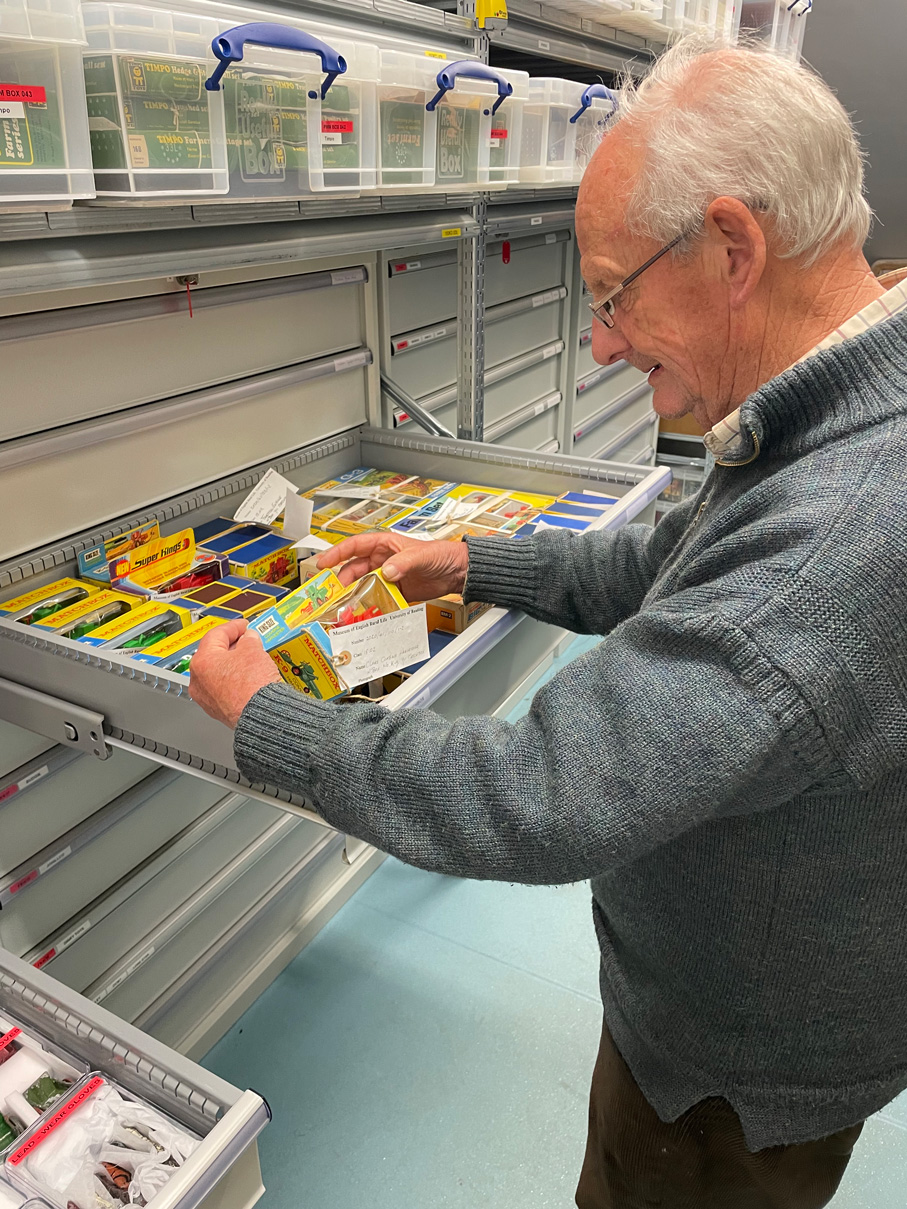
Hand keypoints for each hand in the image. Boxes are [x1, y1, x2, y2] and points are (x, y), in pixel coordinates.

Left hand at [189, 619, 281, 729]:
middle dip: (232, 646)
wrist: (261, 714)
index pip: (216, 635)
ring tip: (250, 659)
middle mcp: (198, 681)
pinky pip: (224, 689)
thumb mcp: (253, 650)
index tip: (243, 626)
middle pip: (214, 655)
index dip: (234, 627)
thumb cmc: (252, 686)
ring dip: (233, 664)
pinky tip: (248, 678)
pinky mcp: (218, 710)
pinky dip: (234, 681)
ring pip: (218, 674)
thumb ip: (249, 640)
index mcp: (201, 662)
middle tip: (247, 641)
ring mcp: (206, 698)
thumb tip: (249, 639)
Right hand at [316, 532, 468, 600]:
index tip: (323, 563)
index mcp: (385, 545)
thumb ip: (403, 562)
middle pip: (354, 569)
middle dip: (341, 581)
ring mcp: (388, 577)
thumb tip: (386, 571)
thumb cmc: (441, 555)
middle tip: (332, 593)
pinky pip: (378, 599)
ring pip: (363, 586)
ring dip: (354, 595)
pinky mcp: (396, 592)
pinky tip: (365, 613)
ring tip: (345, 606)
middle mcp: (383, 561)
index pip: (354, 546)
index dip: (336, 554)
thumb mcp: (421, 555)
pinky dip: (370, 606)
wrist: (457, 572)